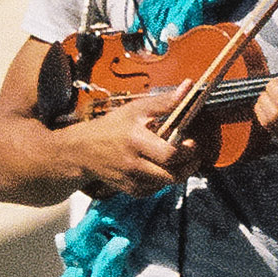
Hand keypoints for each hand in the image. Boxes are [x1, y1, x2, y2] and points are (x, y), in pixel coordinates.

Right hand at [77, 91, 200, 197]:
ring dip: (178, 173)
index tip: (191, 141)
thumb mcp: (136, 109)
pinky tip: (162, 168)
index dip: (187, 151)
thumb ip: (164, 101)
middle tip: (193, 154)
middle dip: (188, 165)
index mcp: (135, 140)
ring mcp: (131, 179)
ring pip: (165, 184)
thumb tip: (189, 86)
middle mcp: (133, 163)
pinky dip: (163, 181)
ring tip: (180, 159)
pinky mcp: (130, 190)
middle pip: (171, 175)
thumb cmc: (113, 126)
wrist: (84, 150)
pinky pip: (154, 190)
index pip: (169, 154)